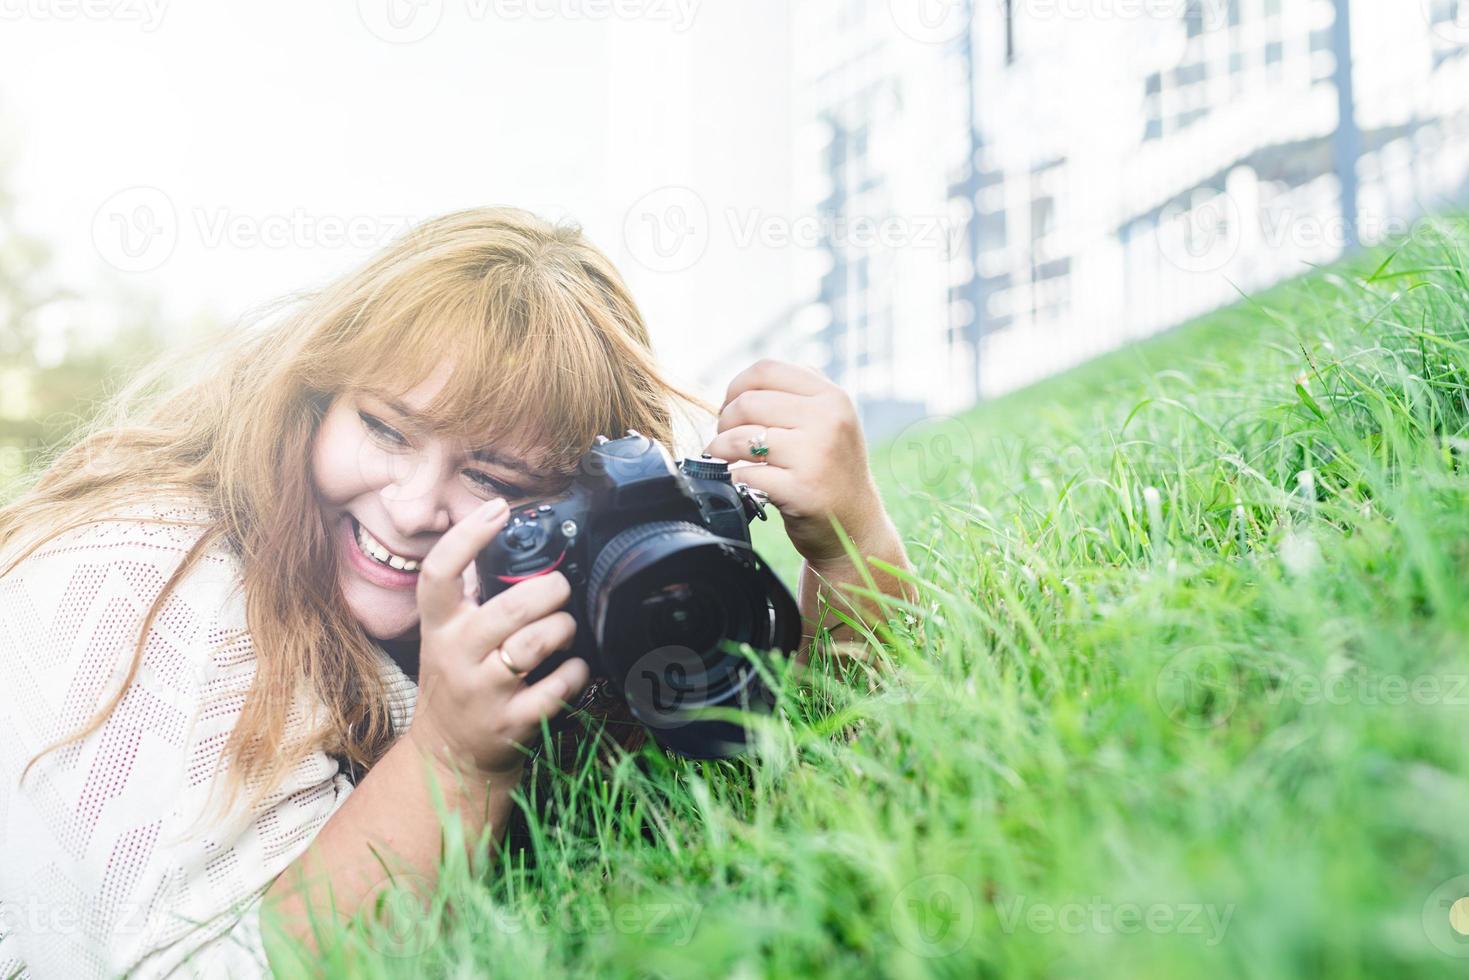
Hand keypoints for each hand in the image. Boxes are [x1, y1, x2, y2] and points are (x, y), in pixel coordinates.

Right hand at [404, 497, 589, 778]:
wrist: (448, 755)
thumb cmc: (457, 681)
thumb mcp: (447, 636)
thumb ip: (470, 595)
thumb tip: (505, 536)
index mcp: (439, 626)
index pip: (440, 573)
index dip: (467, 537)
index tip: (497, 509)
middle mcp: (455, 656)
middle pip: (509, 608)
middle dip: (550, 591)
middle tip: (560, 589)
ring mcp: (483, 693)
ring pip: (536, 643)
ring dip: (563, 627)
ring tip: (565, 627)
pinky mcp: (511, 724)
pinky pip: (556, 688)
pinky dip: (576, 672)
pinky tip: (574, 667)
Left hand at [703, 359, 898, 567]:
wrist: (855, 527)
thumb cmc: (830, 471)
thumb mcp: (831, 422)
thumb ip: (798, 395)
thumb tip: (745, 384)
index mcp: (833, 398)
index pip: (767, 369)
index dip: (736, 386)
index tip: (730, 407)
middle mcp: (828, 421)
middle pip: (748, 402)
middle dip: (725, 421)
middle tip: (726, 439)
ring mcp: (815, 455)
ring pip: (740, 438)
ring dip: (720, 449)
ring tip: (723, 458)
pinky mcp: (800, 490)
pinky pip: (743, 474)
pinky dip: (730, 478)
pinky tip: (737, 482)